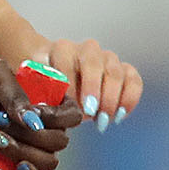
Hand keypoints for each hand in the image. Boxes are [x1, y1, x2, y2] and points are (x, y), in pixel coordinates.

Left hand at [0, 61, 71, 169]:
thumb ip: (14, 91)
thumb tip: (32, 121)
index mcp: (47, 104)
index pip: (72, 116)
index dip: (57, 118)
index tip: (32, 112)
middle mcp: (45, 128)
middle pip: (60, 141)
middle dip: (29, 134)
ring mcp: (32, 150)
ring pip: (49, 162)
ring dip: (22, 152)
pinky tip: (15, 166)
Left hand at [25, 37, 142, 126]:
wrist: (59, 78)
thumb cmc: (45, 83)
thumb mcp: (34, 86)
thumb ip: (38, 93)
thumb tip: (44, 107)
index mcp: (62, 49)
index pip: (65, 59)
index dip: (67, 81)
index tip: (67, 102)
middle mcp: (87, 50)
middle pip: (94, 61)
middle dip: (92, 87)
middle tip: (90, 111)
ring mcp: (108, 59)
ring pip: (115, 71)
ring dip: (111, 98)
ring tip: (104, 120)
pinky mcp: (125, 71)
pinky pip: (134, 80)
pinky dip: (130, 97)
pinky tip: (120, 115)